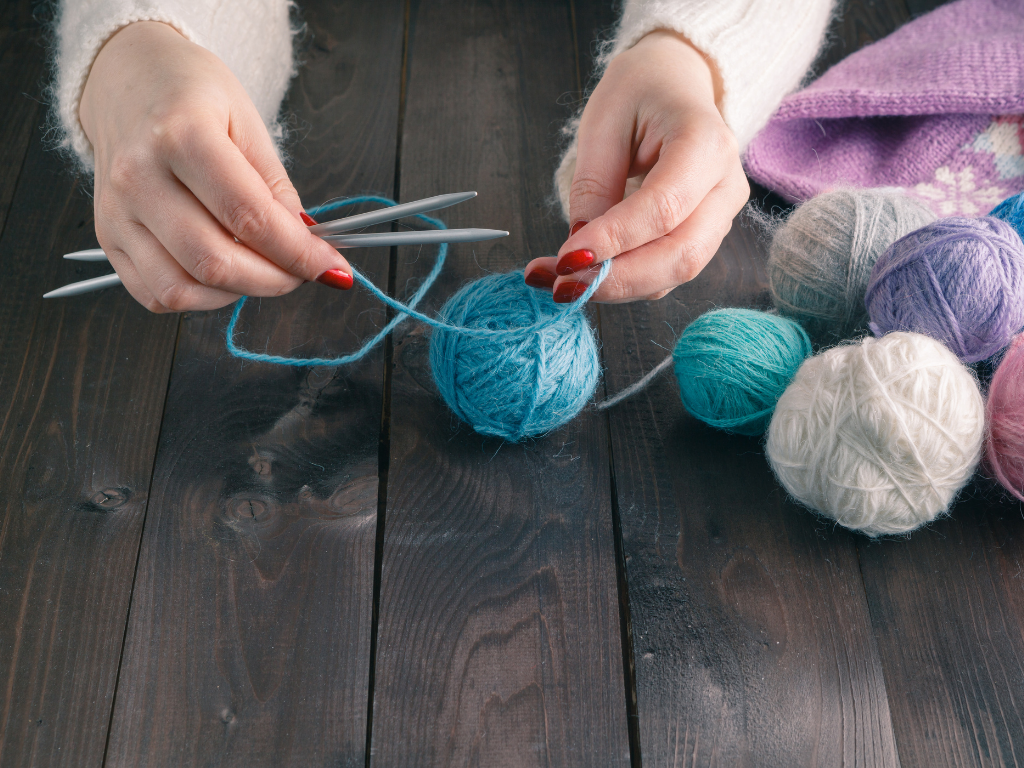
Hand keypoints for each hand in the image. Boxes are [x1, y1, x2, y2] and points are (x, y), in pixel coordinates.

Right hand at [79, 21, 350, 312]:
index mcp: (180, 135)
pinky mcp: (107, 237)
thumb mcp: (250, 124)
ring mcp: (117, 212)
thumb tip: (306, 247)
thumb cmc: (193, 97)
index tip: (330, 266)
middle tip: (301, 273)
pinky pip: (156, 295)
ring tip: (262, 270)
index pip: (250, 218)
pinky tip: (224, 274)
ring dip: (238, 294)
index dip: (298, 253)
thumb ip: (277, 191)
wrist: (129, 80)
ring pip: (182, 290)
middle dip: (274, 280)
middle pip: (214, 262)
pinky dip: (200, 298)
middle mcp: (138, 177)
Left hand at [524, 30, 748, 302]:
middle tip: (562, 285)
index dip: (615, 240)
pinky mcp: (705, 234)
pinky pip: (667, 270)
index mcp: (706, 142)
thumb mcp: (604, 122)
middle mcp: (726, 185)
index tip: (566, 259)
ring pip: (676, 272)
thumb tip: (580, 249)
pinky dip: (625, 281)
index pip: (664, 207)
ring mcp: (722, 215)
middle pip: (681, 254)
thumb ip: (593, 185)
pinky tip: (586, 274)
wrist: (677, 83)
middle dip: (619, 280)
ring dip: (618, 286)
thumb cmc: (640, 92)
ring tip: (561, 281)